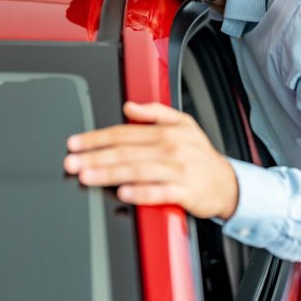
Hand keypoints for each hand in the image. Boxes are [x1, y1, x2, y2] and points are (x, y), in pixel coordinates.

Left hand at [63, 102, 239, 219]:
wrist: (228, 184)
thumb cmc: (202, 157)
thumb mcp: (184, 124)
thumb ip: (156, 113)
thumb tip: (130, 107)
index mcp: (167, 132)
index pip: (124, 132)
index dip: (97, 138)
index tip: (75, 143)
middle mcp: (172, 149)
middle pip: (126, 152)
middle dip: (95, 156)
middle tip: (72, 162)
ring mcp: (178, 171)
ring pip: (138, 170)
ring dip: (109, 174)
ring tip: (87, 176)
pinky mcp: (185, 192)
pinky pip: (160, 192)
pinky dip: (141, 192)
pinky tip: (124, 192)